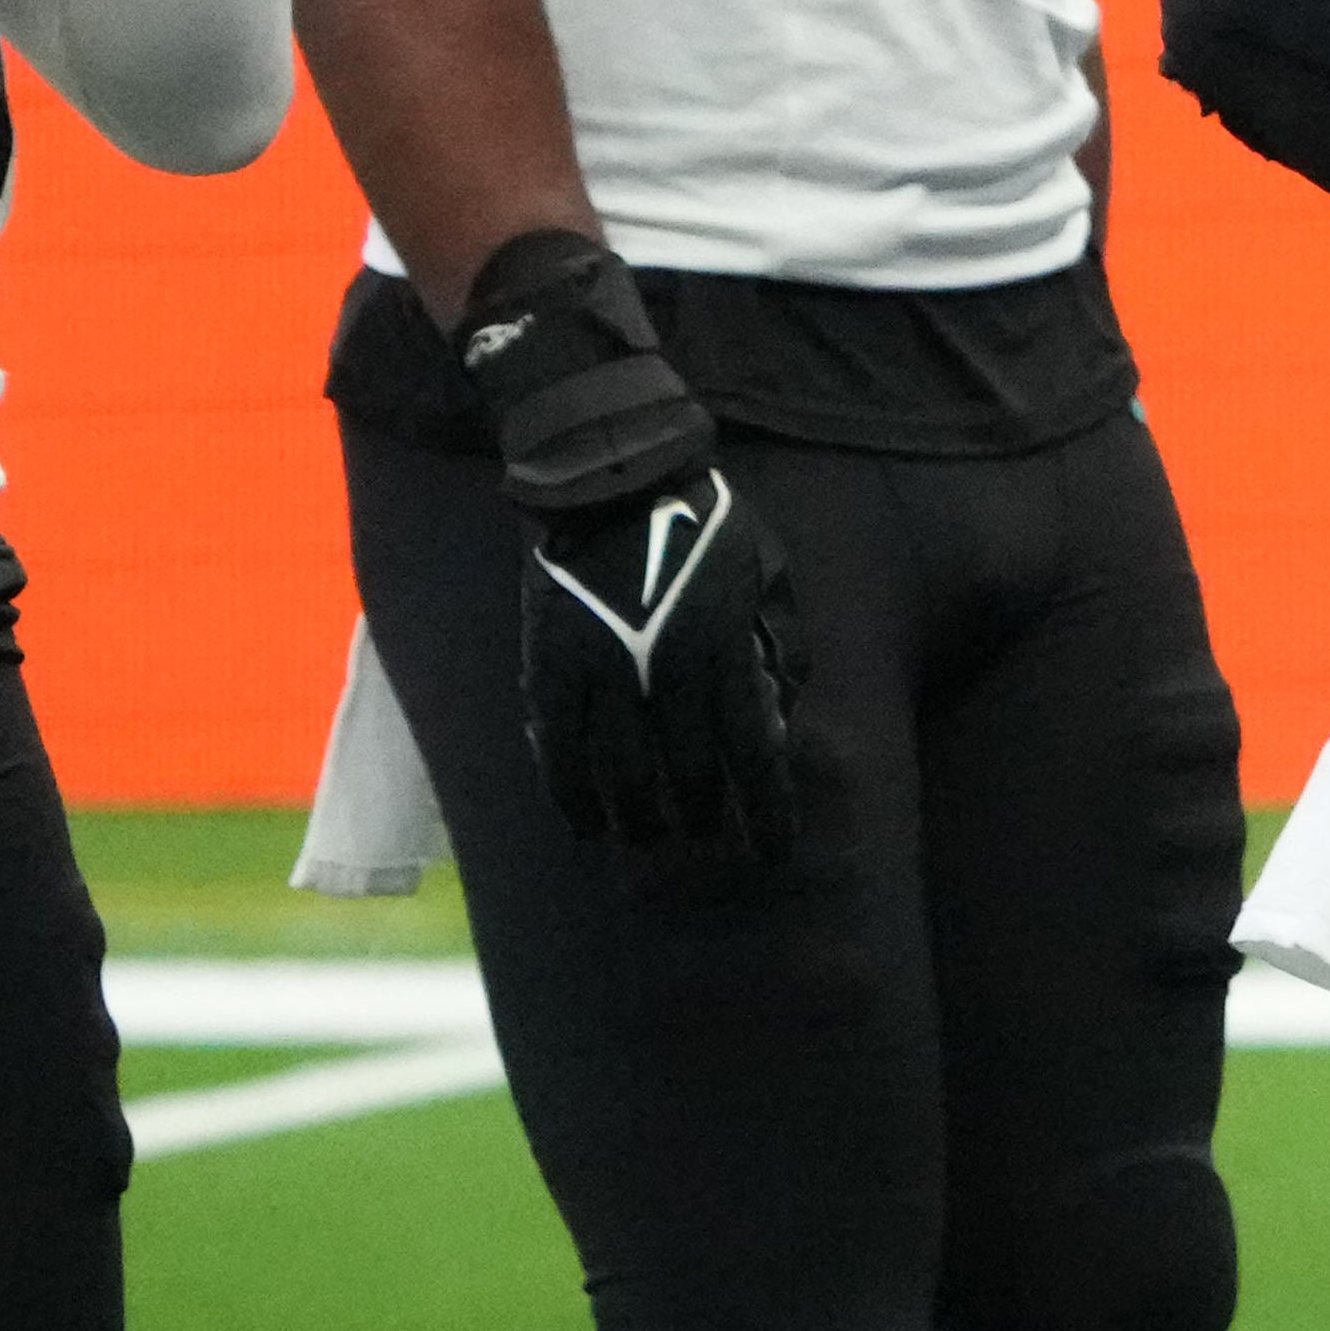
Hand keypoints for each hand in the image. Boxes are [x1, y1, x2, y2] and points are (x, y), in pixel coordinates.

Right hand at [461, 230, 812, 860]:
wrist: (611, 476)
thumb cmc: (707, 528)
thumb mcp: (769, 582)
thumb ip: (780, 654)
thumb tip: (777, 723)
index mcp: (728, 648)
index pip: (754, 756)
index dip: (766, 815)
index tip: (772, 854)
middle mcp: (667, 669)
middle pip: (687, 776)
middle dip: (701, 822)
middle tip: (706, 845)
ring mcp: (603, 670)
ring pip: (619, 776)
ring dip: (637, 822)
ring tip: (647, 844)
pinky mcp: (549, 666)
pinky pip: (557, 752)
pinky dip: (571, 797)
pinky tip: (585, 824)